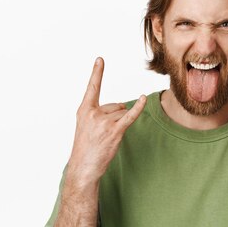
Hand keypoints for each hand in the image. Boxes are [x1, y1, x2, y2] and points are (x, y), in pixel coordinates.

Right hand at [68, 57, 146, 184]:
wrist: (83, 167)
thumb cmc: (85, 147)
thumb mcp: (85, 126)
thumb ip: (99, 113)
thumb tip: (122, 107)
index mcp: (84, 110)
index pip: (92, 88)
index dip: (97, 73)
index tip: (100, 59)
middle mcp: (93, 114)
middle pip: (116, 105)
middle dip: (115, 117)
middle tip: (103, 134)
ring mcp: (104, 122)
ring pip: (123, 113)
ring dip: (120, 125)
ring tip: (108, 138)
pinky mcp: (114, 131)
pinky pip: (130, 116)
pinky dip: (138, 108)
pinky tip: (143, 99)